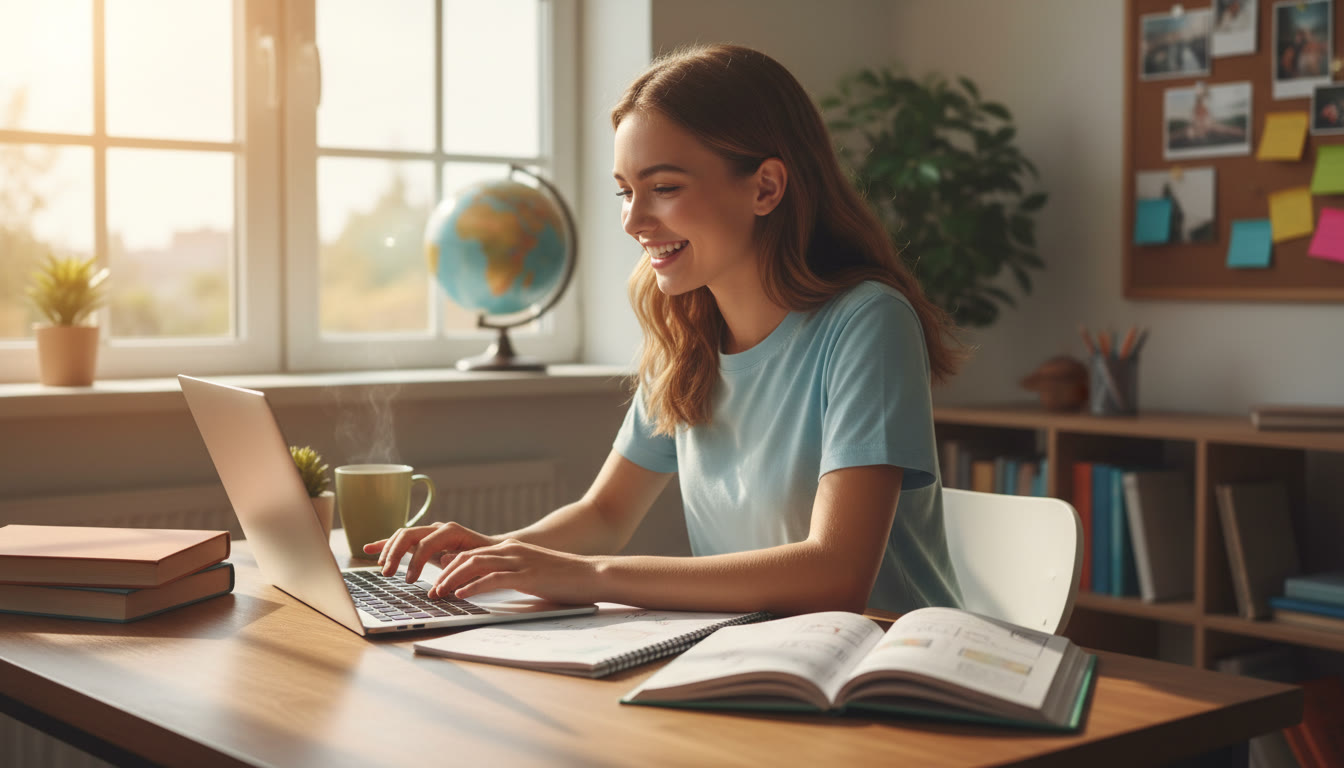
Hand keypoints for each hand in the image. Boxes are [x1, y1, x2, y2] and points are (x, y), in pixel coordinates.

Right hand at [362, 521, 498, 582]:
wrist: (492, 551)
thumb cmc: (486, 559)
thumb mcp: (477, 564)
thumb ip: (462, 562)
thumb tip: (442, 562)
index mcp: (450, 532)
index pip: (425, 542)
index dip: (415, 561)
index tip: (410, 580)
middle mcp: (437, 528)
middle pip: (408, 534)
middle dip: (395, 553)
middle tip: (387, 573)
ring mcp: (428, 532)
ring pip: (402, 535)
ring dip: (388, 550)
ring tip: (381, 567)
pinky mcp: (423, 540)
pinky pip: (401, 540)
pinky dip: (385, 543)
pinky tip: (368, 548)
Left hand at [430, 538, 600, 604]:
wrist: (592, 574)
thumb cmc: (563, 578)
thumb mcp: (530, 572)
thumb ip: (509, 574)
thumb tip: (487, 586)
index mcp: (510, 548)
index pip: (470, 554)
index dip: (450, 568)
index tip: (438, 584)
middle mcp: (511, 550)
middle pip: (467, 557)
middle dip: (445, 575)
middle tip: (433, 592)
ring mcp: (519, 561)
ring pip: (474, 565)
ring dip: (453, 580)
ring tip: (440, 594)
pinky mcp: (527, 576)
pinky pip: (493, 579)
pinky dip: (473, 587)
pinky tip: (462, 595)